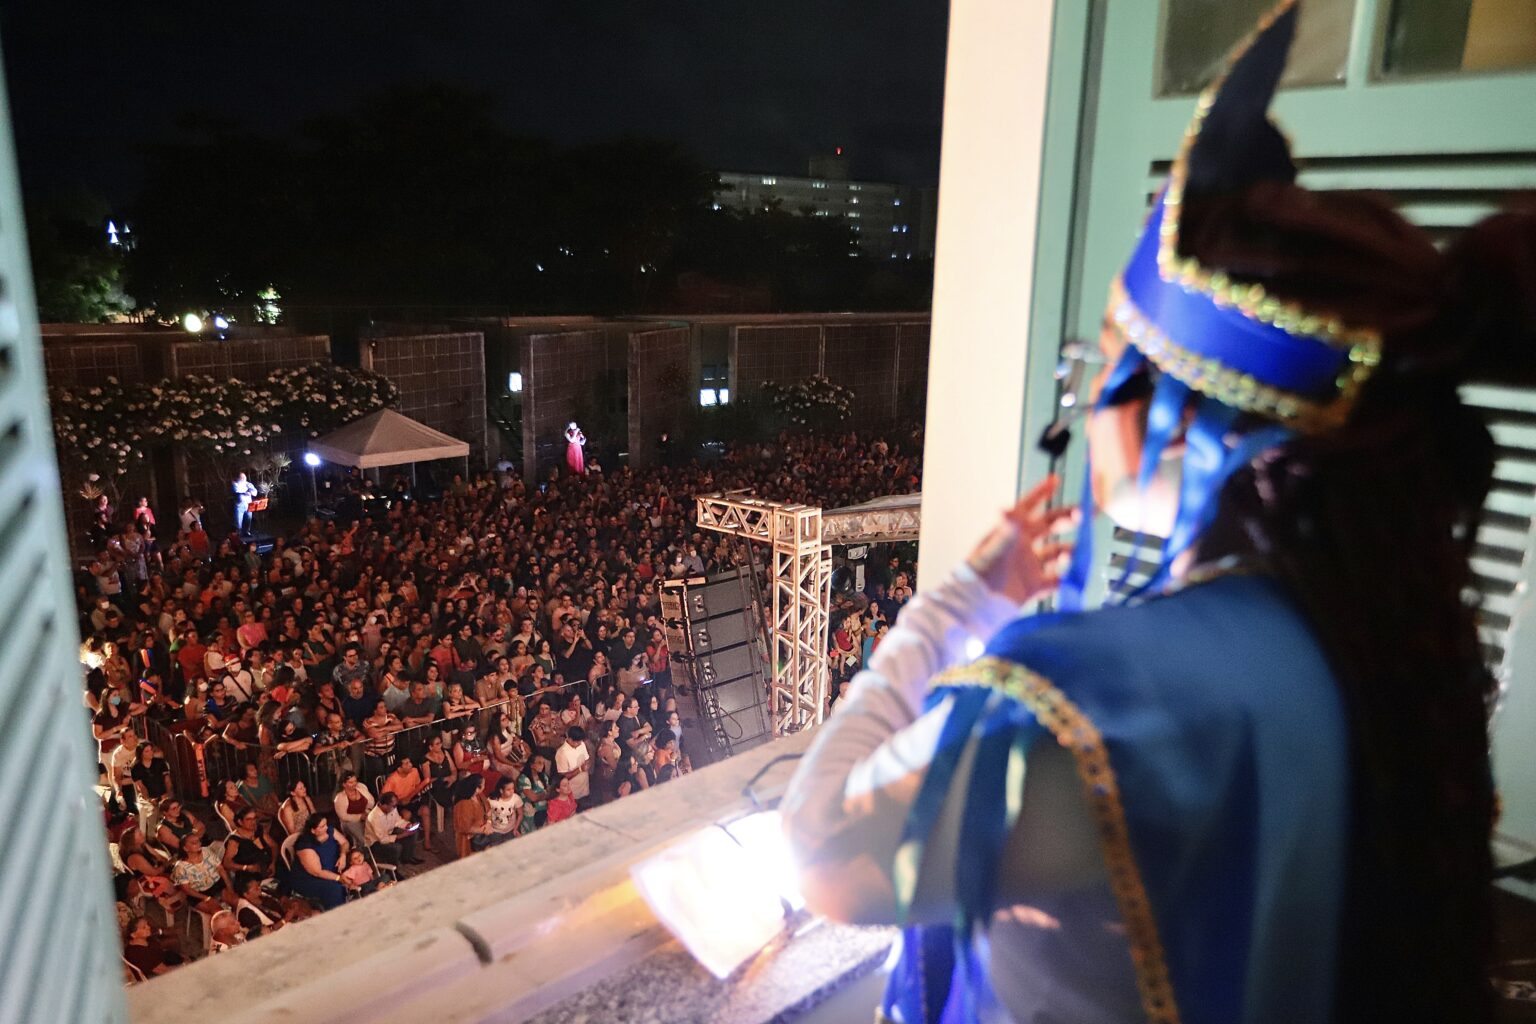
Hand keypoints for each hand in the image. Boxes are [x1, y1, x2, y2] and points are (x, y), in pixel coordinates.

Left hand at [965, 476, 1076, 605]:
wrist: (975, 608)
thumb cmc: (977, 577)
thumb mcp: (992, 552)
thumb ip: (1004, 533)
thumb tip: (1007, 510)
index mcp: (1011, 533)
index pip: (1028, 507)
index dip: (1041, 493)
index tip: (1056, 480)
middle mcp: (1022, 547)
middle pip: (1049, 526)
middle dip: (1067, 518)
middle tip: (1082, 515)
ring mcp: (1029, 566)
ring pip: (1057, 552)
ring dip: (1069, 550)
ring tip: (1076, 551)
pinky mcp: (1034, 586)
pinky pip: (1057, 579)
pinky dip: (1067, 577)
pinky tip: (1074, 575)